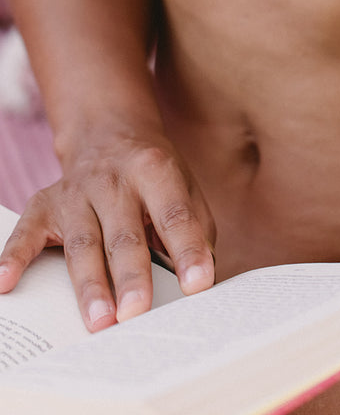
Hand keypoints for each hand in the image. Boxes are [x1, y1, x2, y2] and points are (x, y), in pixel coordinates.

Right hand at [0, 127, 215, 331]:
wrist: (107, 134)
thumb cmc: (152, 176)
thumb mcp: (184, 187)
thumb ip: (195, 230)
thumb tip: (203, 283)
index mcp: (155, 171)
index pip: (175, 214)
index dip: (188, 249)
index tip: (199, 284)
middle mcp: (114, 180)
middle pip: (125, 234)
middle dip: (132, 276)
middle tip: (138, 314)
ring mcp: (76, 192)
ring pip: (84, 242)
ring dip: (90, 283)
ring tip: (100, 321)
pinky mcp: (45, 203)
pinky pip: (27, 232)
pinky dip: (14, 256)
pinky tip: (6, 283)